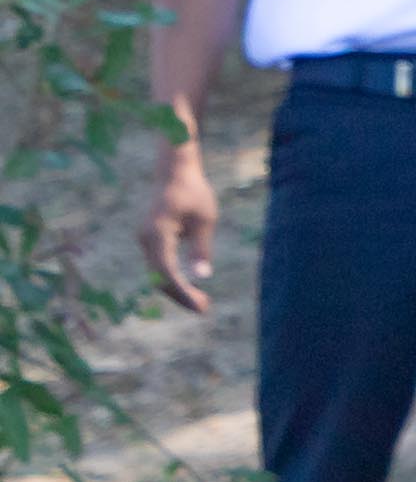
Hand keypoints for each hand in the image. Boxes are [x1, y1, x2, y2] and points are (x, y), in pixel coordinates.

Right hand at [140, 135, 213, 315]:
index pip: (167, 270)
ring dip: (176, 290)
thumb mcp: (205, 219)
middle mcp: (145, 238)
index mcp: (158, 231)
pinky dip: (171, 279)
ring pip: (156, 273)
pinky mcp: (148, 240)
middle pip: (158, 276)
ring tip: (201, 303)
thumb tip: (202, 276)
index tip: (200, 304)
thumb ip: (201, 247)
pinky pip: (157, 265)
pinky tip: (189, 290)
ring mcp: (144, 239)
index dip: (182, 291)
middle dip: (180, 295)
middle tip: (205, 309)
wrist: (174, 173)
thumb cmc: (194, 192)